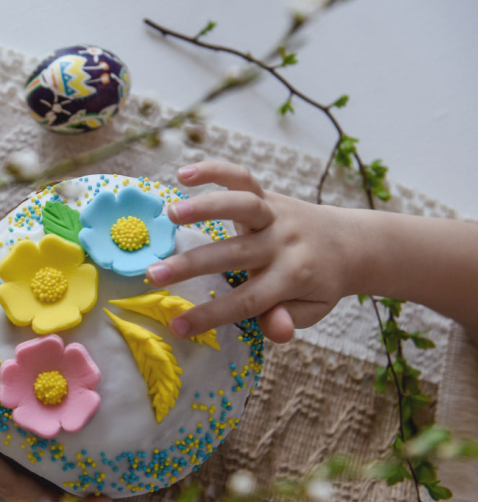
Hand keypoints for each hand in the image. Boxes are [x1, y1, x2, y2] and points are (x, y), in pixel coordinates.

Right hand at [146, 161, 354, 342]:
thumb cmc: (318, 283)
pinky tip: (183, 174)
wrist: (348, 242)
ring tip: (170, 214)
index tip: (176, 327)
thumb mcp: (312, 310)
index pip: (247, 301)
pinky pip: (242, 178)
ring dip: (205, 207)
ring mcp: (276, 215)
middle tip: (153, 275)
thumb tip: (277, 330)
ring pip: (242, 206)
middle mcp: (283, 243)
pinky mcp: (268, 195)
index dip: (211, 316)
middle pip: (234, 254)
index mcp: (293, 277)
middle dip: (191, 265)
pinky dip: (214, 170)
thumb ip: (290, 319)